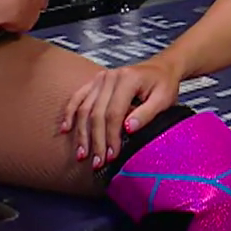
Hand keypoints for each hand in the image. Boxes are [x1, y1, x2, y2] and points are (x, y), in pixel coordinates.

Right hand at [60, 57, 183, 170]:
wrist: (161, 68)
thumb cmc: (164, 85)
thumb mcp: (163, 99)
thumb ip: (146, 114)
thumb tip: (128, 129)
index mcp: (128, 79)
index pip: (114, 113)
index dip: (111, 136)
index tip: (112, 155)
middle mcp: (110, 77)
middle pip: (96, 113)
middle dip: (96, 140)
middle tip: (97, 162)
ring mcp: (100, 78)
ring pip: (84, 108)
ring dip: (81, 133)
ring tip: (81, 154)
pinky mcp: (94, 82)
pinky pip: (77, 97)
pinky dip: (70, 113)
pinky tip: (66, 129)